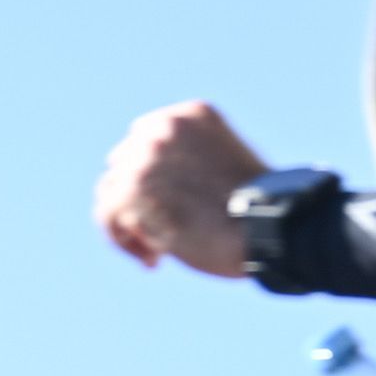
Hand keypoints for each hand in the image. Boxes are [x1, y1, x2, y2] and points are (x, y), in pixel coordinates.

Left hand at [95, 101, 268, 275]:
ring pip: (112, 192)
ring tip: (156, 252)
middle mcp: (163, 128)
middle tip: (162, 234)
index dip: (153, 178)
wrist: (268, 224)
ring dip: (131, 225)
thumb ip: (190, 165)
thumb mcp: (222, 167)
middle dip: (141, 202)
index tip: (170, 206)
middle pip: (124, 166)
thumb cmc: (257, 210)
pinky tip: (153, 259)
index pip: (145, 141)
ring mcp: (146, 155)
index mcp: (189, 116)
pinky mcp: (133, 188)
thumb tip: (155, 194)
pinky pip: (107, 214)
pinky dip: (123, 241)